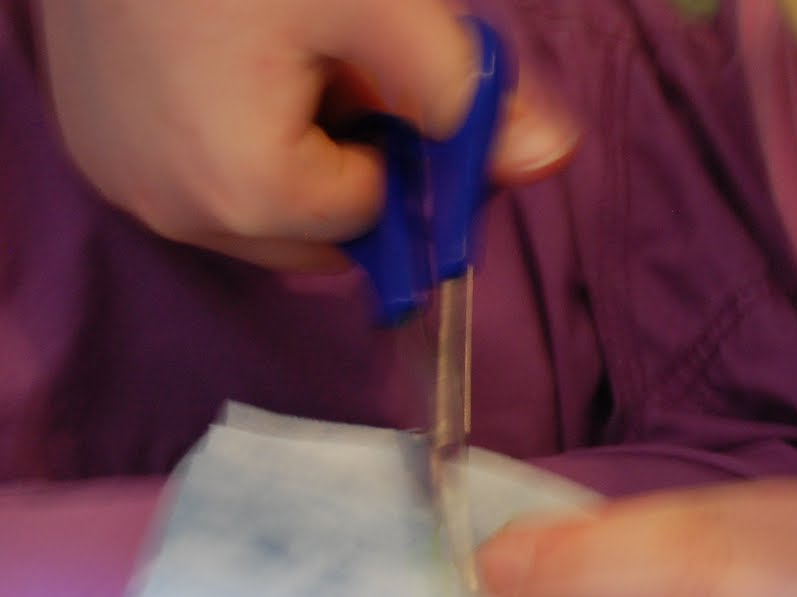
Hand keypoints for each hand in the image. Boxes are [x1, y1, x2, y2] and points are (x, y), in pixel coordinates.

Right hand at [38, 0, 578, 270]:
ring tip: (290, 56)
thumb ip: (463, 90)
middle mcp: (176, 212)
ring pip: (261, 208)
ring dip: (299, 152)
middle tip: (342, 63)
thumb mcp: (377, 4)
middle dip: (351, 163)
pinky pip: (200, 174)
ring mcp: (125, 182)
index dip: (404, 151)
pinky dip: (239, 135)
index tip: (395, 77)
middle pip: (316, 230)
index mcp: (246, 190)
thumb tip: (554, 157)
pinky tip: (238, 61)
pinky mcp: (97, 145)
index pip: (374, 216)